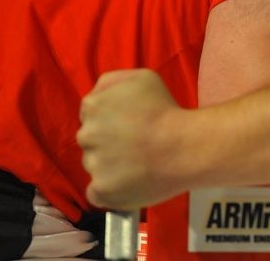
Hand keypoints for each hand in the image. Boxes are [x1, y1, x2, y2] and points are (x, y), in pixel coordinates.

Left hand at [78, 69, 189, 209]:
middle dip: (108, 141)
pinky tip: (130, 182)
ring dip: (111, 165)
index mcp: (92, 106)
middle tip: (137, 144)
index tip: (132, 124)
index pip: (91, 114)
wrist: (184, 146)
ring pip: (95, 165)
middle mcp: (85, 134)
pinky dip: (110, 190)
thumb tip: (98, 96)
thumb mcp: (142, 77)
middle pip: (90, 140)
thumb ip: (111, 81)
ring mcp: (92, 164)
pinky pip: (97, 192)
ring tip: (140, 163)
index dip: (112, 119)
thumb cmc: (166, 109)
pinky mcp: (101, 190)